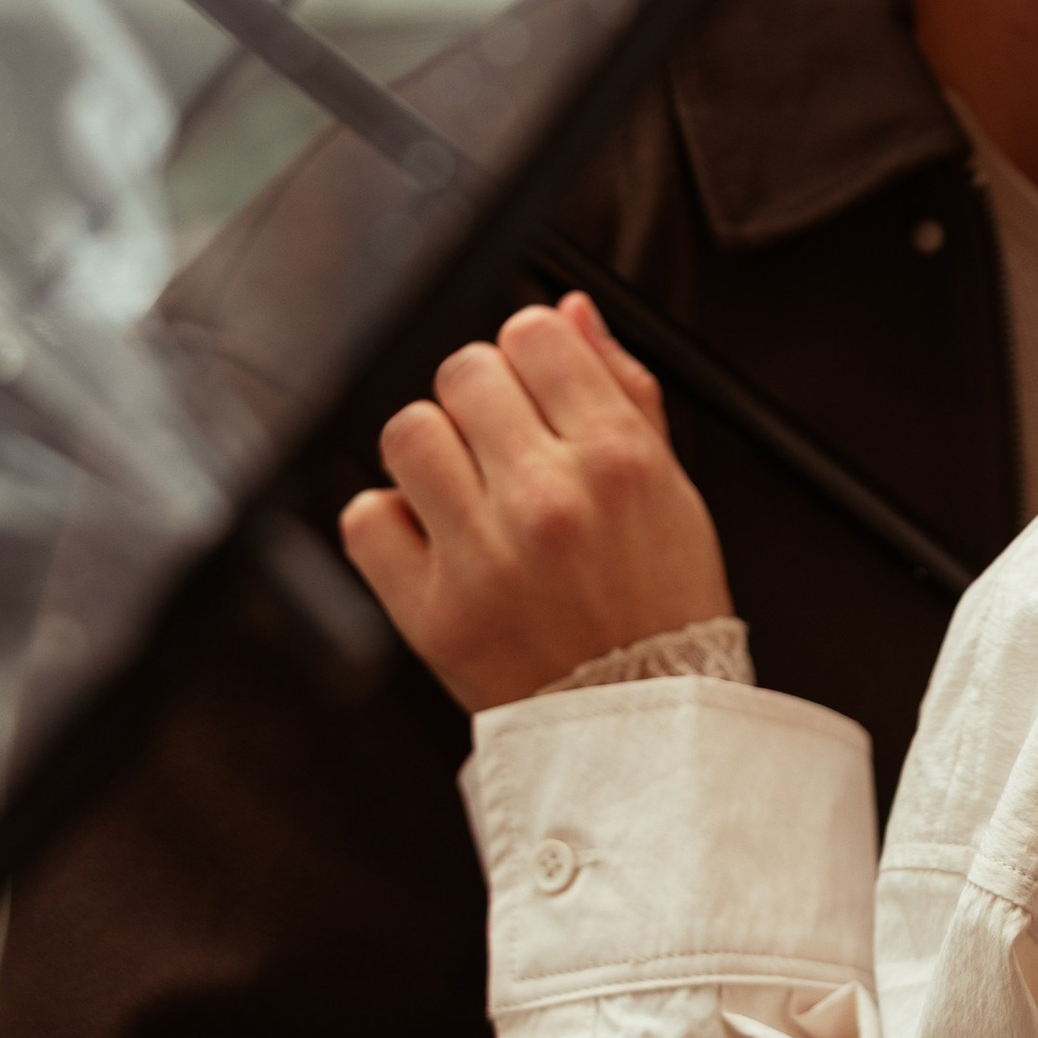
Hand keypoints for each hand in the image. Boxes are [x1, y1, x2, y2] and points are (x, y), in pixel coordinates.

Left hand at [341, 292, 732, 711]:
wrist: (637, 725)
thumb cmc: (659, 604)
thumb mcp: (672, 487)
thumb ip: (623, 388)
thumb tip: (568, 311)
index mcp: (618, 458)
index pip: (533, 333)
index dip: (529, 353)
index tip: (533, 387)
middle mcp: (549, 499)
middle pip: (464, 371)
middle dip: (480, 398)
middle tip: (501, 446)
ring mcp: (484, 557)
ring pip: (408, 431)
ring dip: (431, 450)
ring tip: (463, 487)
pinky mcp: (431, 613)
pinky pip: (366, 516)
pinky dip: (390, 521)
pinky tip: (434, 537)